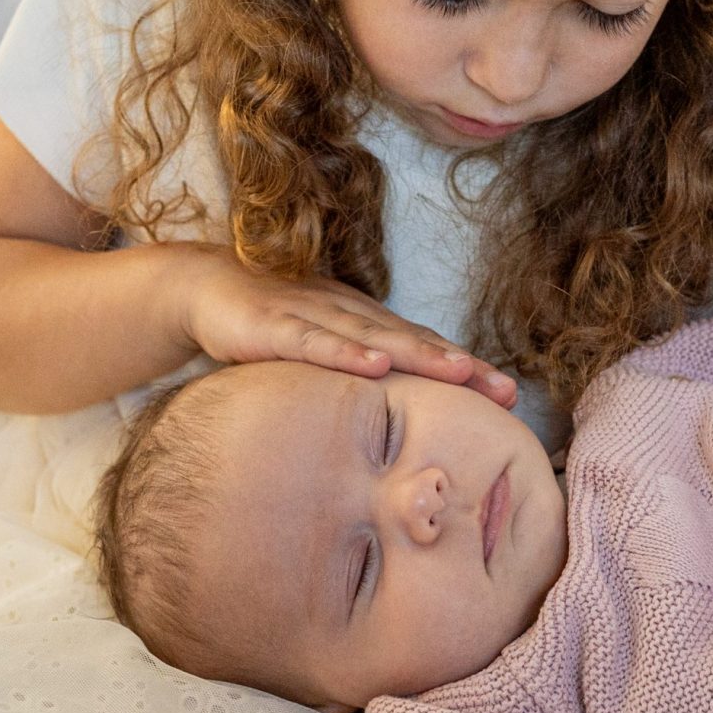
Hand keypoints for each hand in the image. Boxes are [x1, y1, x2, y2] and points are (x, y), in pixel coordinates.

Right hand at [171, 243, 517, 406]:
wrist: (204, 288)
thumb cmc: (270, 325)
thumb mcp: (319, 353)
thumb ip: (354, 381)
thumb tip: (394, 424)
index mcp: (363, 324)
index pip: (424, 347)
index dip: (466, 369)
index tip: (508, 395)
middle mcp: (348, 315)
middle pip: (413, 341)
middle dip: (461, 365)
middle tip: (504, 389)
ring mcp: (313, 316)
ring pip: (374, 338)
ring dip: (419, 354)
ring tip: (461, 371)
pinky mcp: (273, 325)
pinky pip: (314, 341)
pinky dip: (346, 352)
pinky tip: (375, 365)